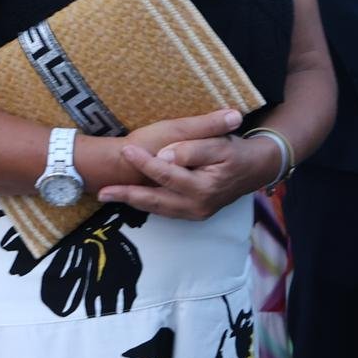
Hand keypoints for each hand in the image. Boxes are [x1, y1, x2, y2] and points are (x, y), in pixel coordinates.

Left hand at [93, 108, 253, 218]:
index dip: (145, 162)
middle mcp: (198, 205)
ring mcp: (196, 213)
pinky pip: (165, 210)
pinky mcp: (193, 215)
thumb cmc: (235, 151)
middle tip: (102, 190)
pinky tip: (130, 197)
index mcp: (205, 186)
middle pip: (156, 200)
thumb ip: (192, 149)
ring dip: (132, 201)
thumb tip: (165, 158)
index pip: (168, 173)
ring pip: (158, 208)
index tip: (126, 150)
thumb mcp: (219, 142)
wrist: (255, 169)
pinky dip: (146, 204)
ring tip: (108, 195)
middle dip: (127, 194)